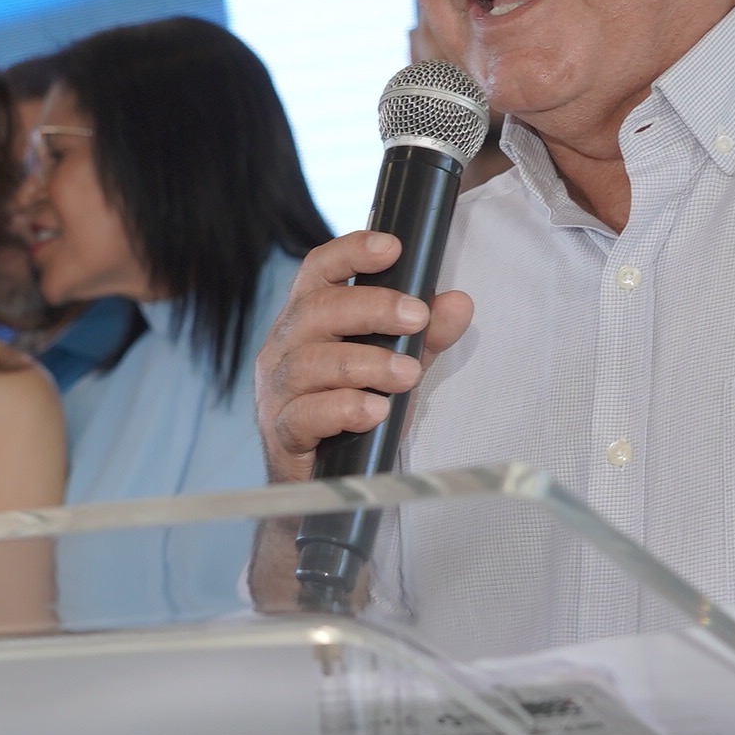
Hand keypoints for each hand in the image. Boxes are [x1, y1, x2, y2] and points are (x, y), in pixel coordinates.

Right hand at [254, 231, 474, 481]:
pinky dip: (344, 408)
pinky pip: (305, 414)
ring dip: (366, 363)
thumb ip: (424, 337)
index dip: (352, 252)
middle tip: (417, 318)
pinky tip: (375, 411)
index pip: (319, 270)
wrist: (323, 486)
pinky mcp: (281, 433)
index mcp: (308, 321)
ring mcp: (276, 391)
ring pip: (310, 362)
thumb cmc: (353, 417)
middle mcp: (283, 347)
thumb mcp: (396, 369)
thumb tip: (458, 303)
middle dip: (372, 308)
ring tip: (408, 374)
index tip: (392, 247)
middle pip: (316, 309)